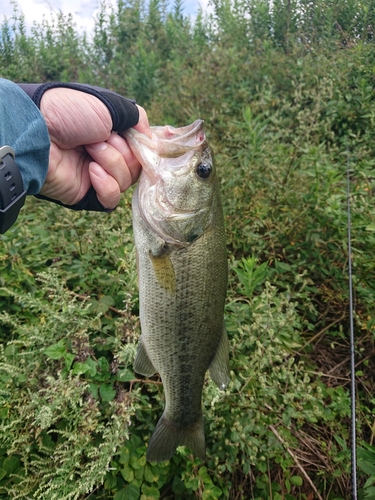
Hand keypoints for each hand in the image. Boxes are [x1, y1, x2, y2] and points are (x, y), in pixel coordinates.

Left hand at [39, 88, 150, 208]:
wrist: (38, 131)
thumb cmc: (69, 112)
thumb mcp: (109, 104)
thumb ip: (136, 117)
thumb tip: (150, 136)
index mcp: (111, 134)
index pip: (140, 148)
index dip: (143, 146)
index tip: (142, 140)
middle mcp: (106, 155)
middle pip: (136, 166)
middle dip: (122, 152)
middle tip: (100, 139)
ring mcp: (97, 176)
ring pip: (126, 181)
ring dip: (111, 163)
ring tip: (89, 150)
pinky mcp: (87, 195)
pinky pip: (111, 200)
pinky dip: (106, 185)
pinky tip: (92, 171)